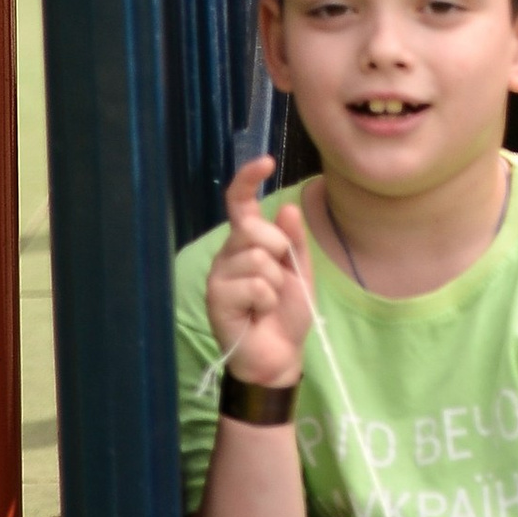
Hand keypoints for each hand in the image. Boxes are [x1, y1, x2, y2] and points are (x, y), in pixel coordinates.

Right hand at [204, 157, 313, 387]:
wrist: (280, 354)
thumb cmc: (287, 311)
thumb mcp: (300, 270)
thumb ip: (294, 240)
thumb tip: (286, 208)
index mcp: (247, 241)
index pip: (239, 203)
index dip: (248, 180)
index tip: (266, 162)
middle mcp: (228, 253)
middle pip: (253, 228)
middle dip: (278, 250)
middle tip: (280, 276)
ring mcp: (219, 275)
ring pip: (258, 258)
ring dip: (276, 283)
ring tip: (268, 301)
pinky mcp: (216, 299)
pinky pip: (255, 285)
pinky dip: (267, 301)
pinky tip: (258, 313)